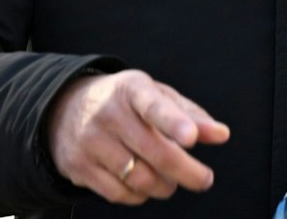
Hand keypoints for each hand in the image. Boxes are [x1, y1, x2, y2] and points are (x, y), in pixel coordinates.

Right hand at [47, 69, 231, 205]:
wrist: (64, 109)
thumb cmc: (127, 103)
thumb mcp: (157, 96)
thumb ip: (191, 115)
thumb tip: (222, 135)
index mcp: (132, 89)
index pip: (155, 107)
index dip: (175, 123)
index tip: (192, 138)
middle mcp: (108, 114)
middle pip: (155, 153)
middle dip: (187, 172)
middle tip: (205, 179)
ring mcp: (90, 142)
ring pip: (139, 178)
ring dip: (164, 186)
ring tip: (171, 180)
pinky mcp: (78, 167)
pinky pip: (119, 194)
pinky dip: (140, 195)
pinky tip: (145, 185)